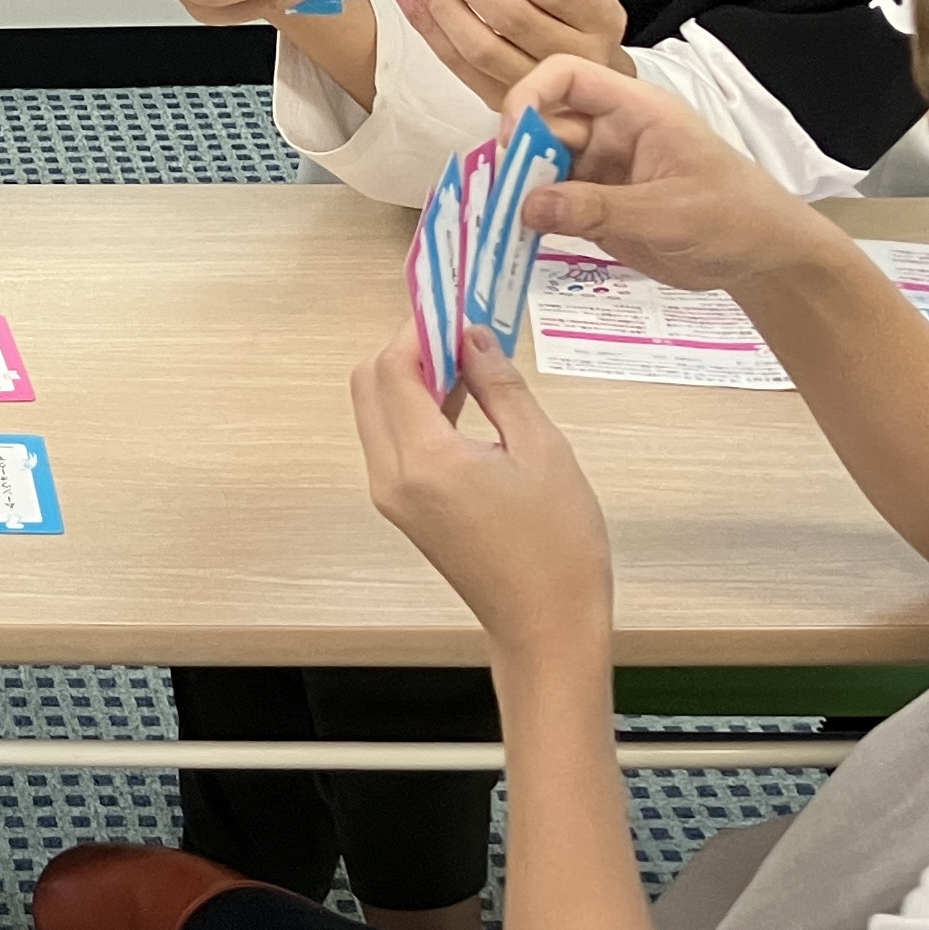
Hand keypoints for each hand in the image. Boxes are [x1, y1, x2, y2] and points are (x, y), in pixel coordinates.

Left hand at [349, 329, 612, 657]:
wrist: (546, 625)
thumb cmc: (558, 544)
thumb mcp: (541, 449)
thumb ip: (499, 385)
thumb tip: (472, 333)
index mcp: (425, 460)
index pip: (393, 368)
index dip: (418, 328)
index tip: (453, 304)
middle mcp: (391, 477)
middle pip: (369, 385)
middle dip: (407, 349)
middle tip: (461, 330)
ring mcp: (391, 496)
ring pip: (376, 413)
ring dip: (411, 379)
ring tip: (470, 361)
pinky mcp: (402, 509)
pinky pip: (393, 442)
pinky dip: (416, 412)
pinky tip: (464, 401)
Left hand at [404, 0, 631, 105]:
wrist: (594, 81)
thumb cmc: (576, 24)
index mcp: (600, 18)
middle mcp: (577, 57)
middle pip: (510, 19)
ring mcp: (540, 86)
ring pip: (481, 48)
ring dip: (443, 8)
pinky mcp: (507, 103)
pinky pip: (461, 68)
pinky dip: (432, 33)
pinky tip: (415, 4)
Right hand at [513, 58, 832, 293]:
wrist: (763, 258)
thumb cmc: (736, 218)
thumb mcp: (671, 213)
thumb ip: (599, 209)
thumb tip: (528, 206)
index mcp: (636, 110)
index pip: (568, 77)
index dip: (530, 96)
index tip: (511, 140)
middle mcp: (611, 133)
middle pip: (544, 126)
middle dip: (520, 159)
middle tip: (507, 202)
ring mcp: (601, 171)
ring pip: (541, 168)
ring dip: (521, 194)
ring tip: (508, 227)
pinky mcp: (595, 206)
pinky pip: (551, 205)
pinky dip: (532, 221)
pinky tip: (519, 241)